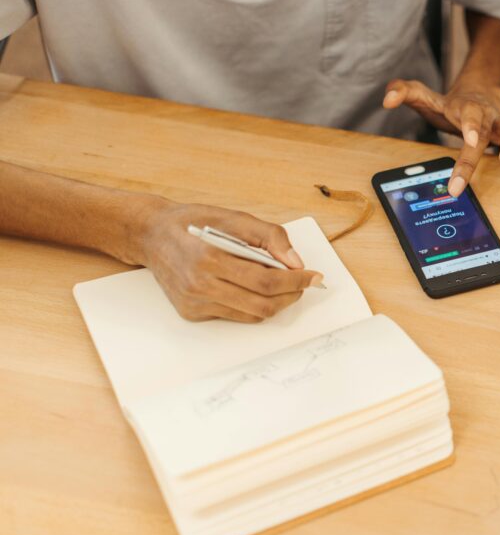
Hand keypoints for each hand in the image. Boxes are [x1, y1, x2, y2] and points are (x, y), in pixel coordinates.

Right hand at [134, 201, 323, 322]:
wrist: (152, 235)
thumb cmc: (195, 223)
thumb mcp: (234, 217)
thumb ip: (269, 236)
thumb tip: (295, 261)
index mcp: (211, 258)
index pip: (266, 280)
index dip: (295, 281)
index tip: (313, 276)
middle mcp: (200, 285)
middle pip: (262, 303)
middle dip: (291, 295)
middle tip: (302, 283)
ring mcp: (195, 303)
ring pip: (252, 314)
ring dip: (275, 302)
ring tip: (283, 285)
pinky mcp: (192, 313)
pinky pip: (235, 316)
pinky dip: (252, 305)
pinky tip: (253, 289)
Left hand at [383, 79, 499, 195]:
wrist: (480, 93)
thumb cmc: (451, 104)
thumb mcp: (426, 96)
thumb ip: (405, 92)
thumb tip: (386, 99)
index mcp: (463, 108)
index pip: (466, 115)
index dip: (469, 124)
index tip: (468, 137)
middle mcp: (484, 115)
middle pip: (483, 131)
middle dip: (474, 156)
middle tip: (463, 179)